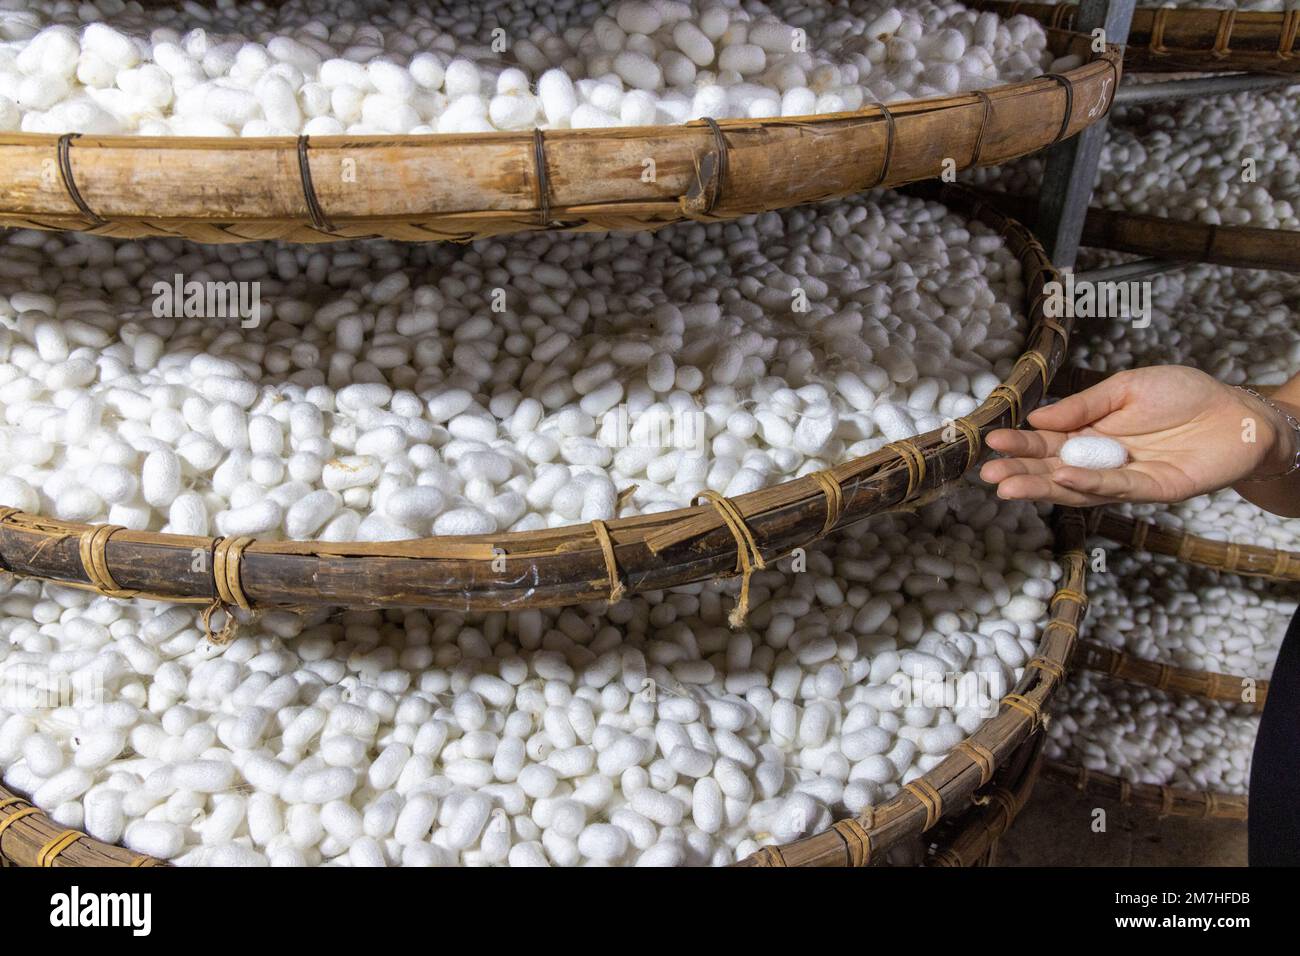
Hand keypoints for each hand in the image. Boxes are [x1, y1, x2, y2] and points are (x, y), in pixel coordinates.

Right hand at [979, 366, 1290, 506]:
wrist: (1238, 412)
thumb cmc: (1185, 394)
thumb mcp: (1125, 387)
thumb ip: (1083, 406)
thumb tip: (1037, 418)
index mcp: (1090, 434)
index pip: (1046, 443)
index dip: (1020, 444)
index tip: (992, 441)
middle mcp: (1101, 460)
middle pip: (1052, 470)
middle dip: (1020, 473)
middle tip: (988, 474)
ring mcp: (1124, 478)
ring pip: (1075, 487)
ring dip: (1041, 488)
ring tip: (1008, 487)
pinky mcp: (1152, 490)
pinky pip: (1114, 488)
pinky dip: (1088, 484)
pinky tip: (1062, 478)